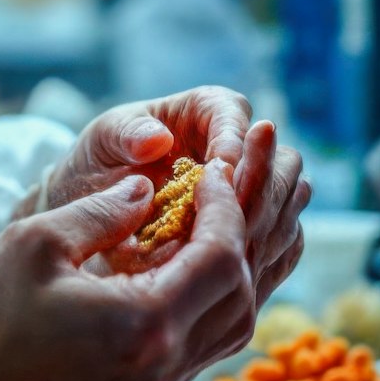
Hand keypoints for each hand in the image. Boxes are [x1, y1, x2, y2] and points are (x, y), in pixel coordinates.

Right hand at [0, 167, 254, 380]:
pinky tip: (170, 287)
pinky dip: (198, 318)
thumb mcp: (36, 240)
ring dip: (225, 285)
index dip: (226, 209)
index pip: (222, 259)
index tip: (211, 173)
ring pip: (225, 339)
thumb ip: (103, 210)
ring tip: (201, 239)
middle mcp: (160, 373)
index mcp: (143, 325)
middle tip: (215, 202)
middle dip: (238, 244)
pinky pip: (192, 362)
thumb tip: (149, 187)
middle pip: (241, 302)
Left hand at [35, 88, 306, 305]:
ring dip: (269, 222)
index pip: (234, 113)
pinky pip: (280, 235)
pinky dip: (267, 249)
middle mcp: (235, 145)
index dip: (232, 142)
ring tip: (238, 248)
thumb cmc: (98, 161)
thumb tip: (156, 139)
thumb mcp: (102, 141)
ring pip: (287, 197)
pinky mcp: (248, 226)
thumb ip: (125, 135)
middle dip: (261, 186)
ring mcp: (247, 189)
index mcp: (203, 110)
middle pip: (277, 156)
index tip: (221, 174)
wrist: (92, 206)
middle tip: (236, 218)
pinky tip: (247, 270)